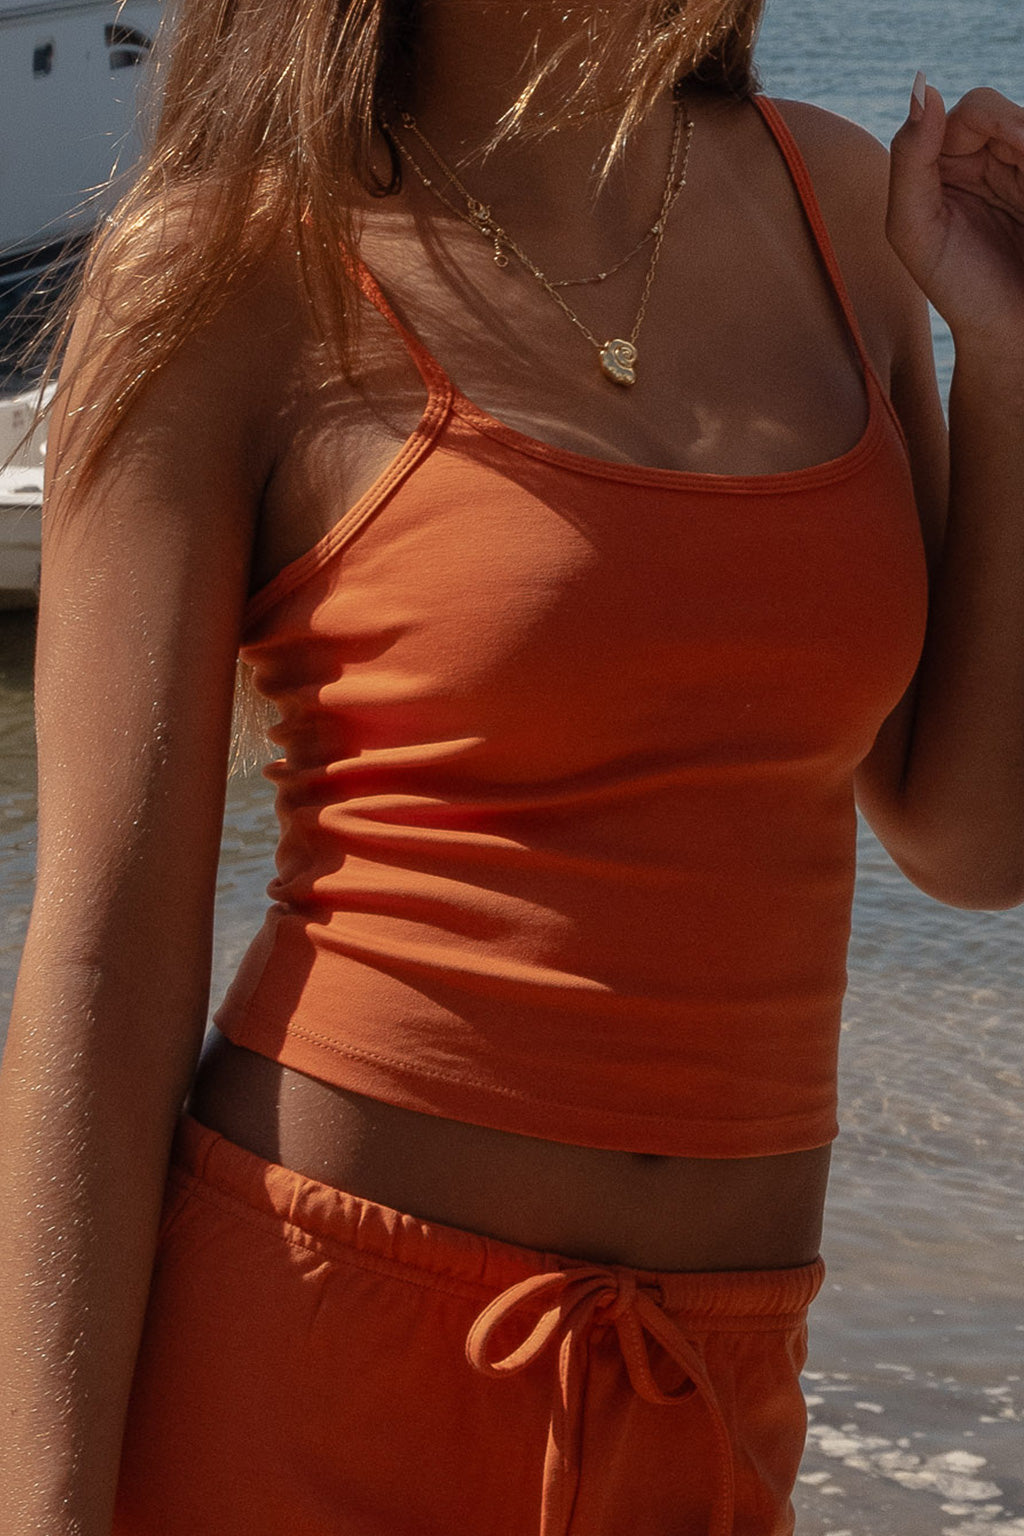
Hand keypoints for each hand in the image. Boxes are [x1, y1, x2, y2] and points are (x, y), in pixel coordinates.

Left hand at [888, 77, 1023, 351]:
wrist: (1008, 336)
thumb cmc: (957, 287)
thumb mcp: (915, 229)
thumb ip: (908, 159)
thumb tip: (925, 87)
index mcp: (948, 161)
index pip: (976, 110)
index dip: (996, 120)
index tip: (1018, 146)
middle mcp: (990, 159)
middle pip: (1014, 114)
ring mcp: (1022, 172)